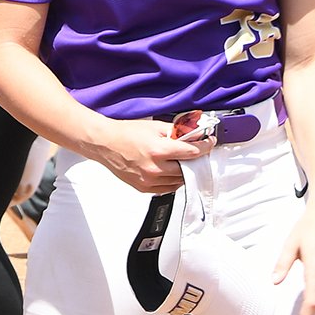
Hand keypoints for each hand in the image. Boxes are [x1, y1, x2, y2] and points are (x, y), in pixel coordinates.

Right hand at [92, 118, 212, 192]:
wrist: (105, 143)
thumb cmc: (126, 133)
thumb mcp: (154, 127)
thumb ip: (178, 131)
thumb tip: (196, 134)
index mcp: (159, 150)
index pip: (193, 152)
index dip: (206, 146)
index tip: (209, 143)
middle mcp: (155, 168)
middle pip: (188, 168)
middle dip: (194, 159)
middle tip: (193, 151)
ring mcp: (149, 180)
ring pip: (180, 181)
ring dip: (184, 171)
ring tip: (177, 160)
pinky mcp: (144, 188)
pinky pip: (168, 188)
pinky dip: (172, 179)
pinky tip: (167, 169)